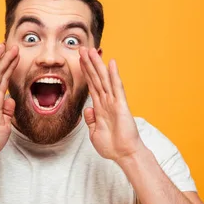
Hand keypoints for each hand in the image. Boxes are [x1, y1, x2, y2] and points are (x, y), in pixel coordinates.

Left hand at [79, 47, 144, 162]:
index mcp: (99, 108)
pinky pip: (117, 87)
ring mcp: (114, 102)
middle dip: (89, 63)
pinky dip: (114, 75)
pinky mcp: (121, 105)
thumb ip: (91, 121)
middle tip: (82, 48)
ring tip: (92, 50)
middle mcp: (107, 101)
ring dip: (97, 64)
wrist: (124, 154)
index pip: (91, 85)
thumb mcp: (94, 133)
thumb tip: (88, 110)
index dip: (85, 72)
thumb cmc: (112, 146)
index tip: (79, 60)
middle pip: (96, 78)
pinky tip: (111, 63)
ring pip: (104, 79)